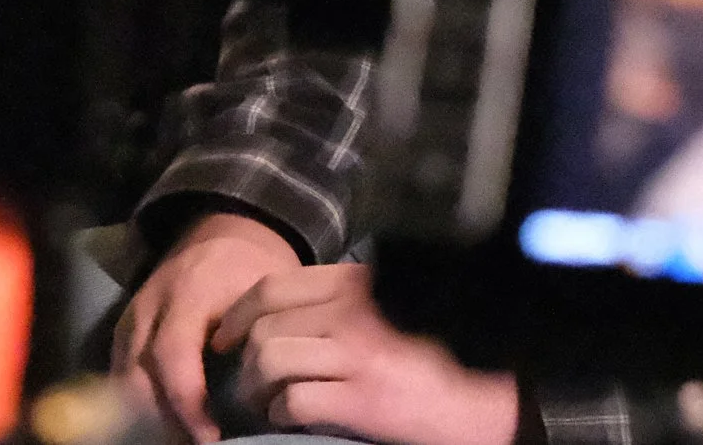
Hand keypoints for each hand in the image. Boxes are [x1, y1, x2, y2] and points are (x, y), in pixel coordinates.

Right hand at [114, 212, 301, 443]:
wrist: (226, 228)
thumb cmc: (255, 264)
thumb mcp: (269, 288)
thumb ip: (261, 333)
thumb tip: (268, 390)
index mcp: (187, 292)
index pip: (173, 358)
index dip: (187, 404)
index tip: (210, 437)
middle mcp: (147, 308)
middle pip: (138, 379)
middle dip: (164, 422)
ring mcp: (128, 320)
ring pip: (122, 385)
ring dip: (148, 420)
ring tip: (183, 441)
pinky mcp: (121, 332)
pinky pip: (119, 378)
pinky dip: (138, 407)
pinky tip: (164, 427)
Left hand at [215, 263, 518, 444]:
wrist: (475, 395)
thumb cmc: (428, 352)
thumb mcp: (385, 310)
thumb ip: (341, 302)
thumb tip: (275, 315)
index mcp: (360, 283)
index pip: (274, 286)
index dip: (238, 314)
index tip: (227, 337)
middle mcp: (355, 312)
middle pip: (263, 327)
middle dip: (245, 361)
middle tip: (251, 382)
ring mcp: (357, 355)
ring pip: (268, 360)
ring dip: (256, 389)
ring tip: (267, 402)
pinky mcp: (360, 399)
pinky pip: (291, 402)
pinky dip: (281, 415)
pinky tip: (295, 418)